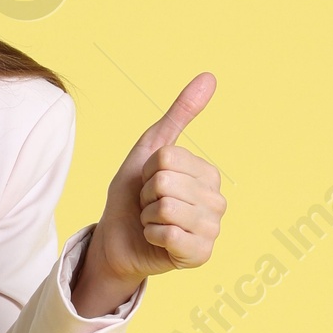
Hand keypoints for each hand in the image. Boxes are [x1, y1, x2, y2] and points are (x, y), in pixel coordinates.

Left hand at [72, 73, 224, 315]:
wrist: (116, 240)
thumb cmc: (133, 197)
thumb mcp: (150, 150)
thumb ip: (179, 115)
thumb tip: (209, 77)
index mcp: (208, 174)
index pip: (168, 159)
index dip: (148, 172)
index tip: (148, 184)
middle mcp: (216, 201)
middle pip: (166, 183)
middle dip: (146, 196)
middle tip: (148, 207)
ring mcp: (211, 230)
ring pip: (167, 208)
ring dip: (148, 217)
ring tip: (152, 222)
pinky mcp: (200, 255)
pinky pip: (170, 235)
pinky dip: (152, 236)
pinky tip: (157, 241)